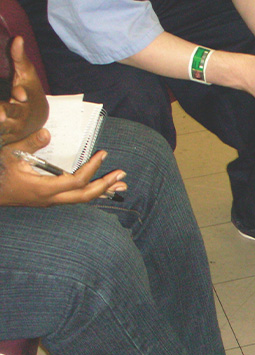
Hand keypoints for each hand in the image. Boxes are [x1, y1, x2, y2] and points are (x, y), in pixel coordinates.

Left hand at [0, 37, 47, 144]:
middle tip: (0, 114)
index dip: (21, 95)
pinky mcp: (5, 139)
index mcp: (25, 102)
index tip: (19, 93)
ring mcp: (11, 131)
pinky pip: (2, 140)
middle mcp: (19, 118)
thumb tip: (17, 38)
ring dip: (1, 128)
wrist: (37, 118)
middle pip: (11, 117)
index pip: (23, 97)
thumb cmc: (29, 92)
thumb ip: (20, 58)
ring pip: (3, 130)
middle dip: (5, 113)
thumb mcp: (26, 75)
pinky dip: (2, 138)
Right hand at [0, 129, 126, 205]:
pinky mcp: (51, 199)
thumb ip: (30, 144)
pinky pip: (76, 197)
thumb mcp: (12, 154)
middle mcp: (52, 198)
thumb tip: (47, 133)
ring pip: (82, 199)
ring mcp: (52, 201)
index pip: (76, 181)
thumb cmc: (0, 172)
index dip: (92, 169)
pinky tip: (104, 190)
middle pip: (85, 196)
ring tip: (121, 184)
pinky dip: (91, 192)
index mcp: (45, 188)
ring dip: (102, 191)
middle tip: (122, 175)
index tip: (102, 154)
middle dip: (105, 185)